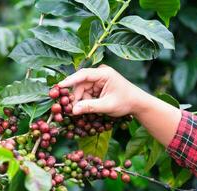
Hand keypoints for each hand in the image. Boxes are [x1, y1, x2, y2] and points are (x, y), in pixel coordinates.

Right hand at [59, 64, 180, 146]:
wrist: (137, 103)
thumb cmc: (126, 102)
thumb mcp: (107, 105)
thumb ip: (90, 107)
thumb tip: (73, 110)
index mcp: (104, 73)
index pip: (83, 74)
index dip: (70, 80)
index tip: (59, 86)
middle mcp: (100, 74)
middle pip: (81, 83)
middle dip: (75, 96)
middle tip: (70, 109)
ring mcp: (98, 80)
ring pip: (82, 89)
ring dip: (80, 100)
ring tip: (80, 111)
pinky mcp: (98, 86)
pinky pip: (86, 92)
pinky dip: (85, 101)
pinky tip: (86, 108)